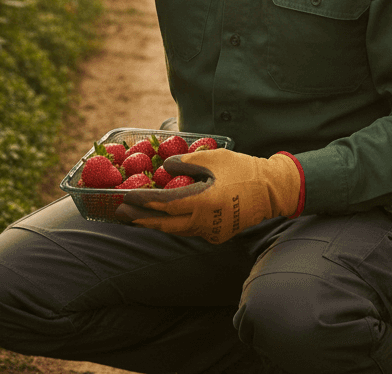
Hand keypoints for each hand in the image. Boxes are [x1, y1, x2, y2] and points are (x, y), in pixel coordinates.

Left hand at [115, 149, 302, 244]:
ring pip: (175, 230)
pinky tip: (162, 218)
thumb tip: (164, 166)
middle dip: (140, 219)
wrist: (271, 190)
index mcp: (201, 202)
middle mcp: (203, 222)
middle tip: (119, 213)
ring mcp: (210, 232)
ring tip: (135, 217)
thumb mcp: (212, 157)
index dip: (141, 201)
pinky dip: (172, 225)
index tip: (123, 197)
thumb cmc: (242, 169)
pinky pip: (188, 231)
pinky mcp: (216, 234)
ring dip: (154, 223)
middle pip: (164, 224)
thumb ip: (185, 161)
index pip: (163, 204)